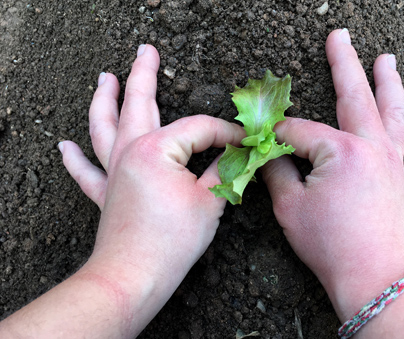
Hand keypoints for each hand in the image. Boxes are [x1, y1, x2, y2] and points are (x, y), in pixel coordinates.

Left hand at [57, 45, 244, 334]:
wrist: (133, 275)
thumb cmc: (172, 241)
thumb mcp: (211, 201)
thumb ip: (225, 171)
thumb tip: (241, 156)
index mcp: (157, 148)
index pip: (199, 128)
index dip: (226, 132)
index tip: (245, 142)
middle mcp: (130, 151)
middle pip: (138, 103)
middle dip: (143, 73)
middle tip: (146, 51)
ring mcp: (113, 171)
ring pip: (103, 127)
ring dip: (103, 100)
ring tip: (104, 78)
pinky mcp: (106, 194)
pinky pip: (85, 172)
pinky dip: (74, 159)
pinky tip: (64, 145)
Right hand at [262, 29, 403, 321]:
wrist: (372, 279)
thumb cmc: (330, 245)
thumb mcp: (289, 207)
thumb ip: (277, 173)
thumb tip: (269, 154)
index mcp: (340, 150)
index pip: (300, 130)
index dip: (276, 134)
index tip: (260, 139)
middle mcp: (372, 148)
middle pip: (355, 97)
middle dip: (345, 63)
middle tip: (340, 36)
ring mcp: (393, 165)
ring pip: (395, 115)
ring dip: (390, 85)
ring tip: (388, 60)